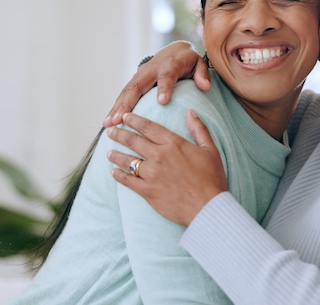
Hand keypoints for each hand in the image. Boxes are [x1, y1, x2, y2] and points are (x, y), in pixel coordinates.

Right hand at [103, 41, 210, 126]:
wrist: (174, 50)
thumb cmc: (187, 61)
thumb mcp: (198, 64)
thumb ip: (202, 74)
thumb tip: (205, 86)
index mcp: (170, 65)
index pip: (166, 76)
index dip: (164, 87)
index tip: (162, 102)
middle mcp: (151, 69)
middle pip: (138, 85)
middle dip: (128, 102)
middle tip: (120, 119)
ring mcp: (141, 74)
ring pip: (127, 91)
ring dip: (117, 107)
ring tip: (109, 123)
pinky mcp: (135, 80)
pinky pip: (124, 94)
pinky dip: (115, 107)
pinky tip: (109, 121)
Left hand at [107, 110, 226, 225]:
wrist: (207, 207)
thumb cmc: (211, 179)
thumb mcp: (210, 150)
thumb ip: (199, 129)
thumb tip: (190, 112)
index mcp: (173, 144)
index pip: (148, 127)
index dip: (134, 120)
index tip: (125, 116)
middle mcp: (159, 156)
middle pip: (133, 141)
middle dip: (119, 134)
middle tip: (111, 131)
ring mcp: (152, 174)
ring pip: (127, 160)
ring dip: (116, 154)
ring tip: (109, 152)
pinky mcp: (148, 191)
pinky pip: (128, 181)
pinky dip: (118, 175)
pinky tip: (113, 172)